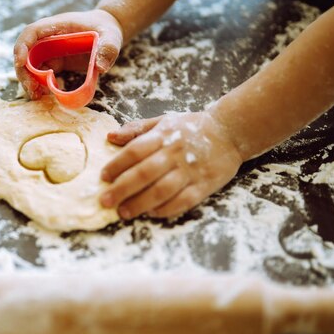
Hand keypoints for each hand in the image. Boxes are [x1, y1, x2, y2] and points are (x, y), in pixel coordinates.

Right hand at [14, 9, 123, 99]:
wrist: (108, 34)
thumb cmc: (107, 29)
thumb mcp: (112, 37)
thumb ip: (108, 48)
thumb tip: (101, 67)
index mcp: (57, 26)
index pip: (32, 32)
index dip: (22, 46)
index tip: (20, 62)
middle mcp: (48, 38)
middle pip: (26, 52)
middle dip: (24, 71)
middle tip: (31, 89)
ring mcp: (50, 51)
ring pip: (31, 66)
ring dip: (30, 80)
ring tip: (36, 96)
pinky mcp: (55, 62)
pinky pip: (41, 74)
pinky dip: (39, 85)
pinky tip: (43, 95)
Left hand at [100, 112, 242, 218]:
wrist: (229, 131)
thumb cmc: (191, 127)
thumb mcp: (163, 121)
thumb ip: (136, 129)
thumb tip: (110, 136)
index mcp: (163, 136)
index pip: (134, 151)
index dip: (117, 165)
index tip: (103, 177)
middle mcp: (175, 153)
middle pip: (144, 173)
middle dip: (122, 189)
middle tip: (106, 201)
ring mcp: (191, 170)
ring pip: (162, 190)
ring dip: (140, 203)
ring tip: (124, 212)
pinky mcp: (205, 185)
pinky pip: (183, 201)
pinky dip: (166, 209)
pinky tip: (151, 213)